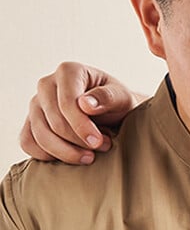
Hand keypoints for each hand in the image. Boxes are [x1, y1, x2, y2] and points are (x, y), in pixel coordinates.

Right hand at [19, 62, 141, 164]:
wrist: (113, 112)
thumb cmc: (117, 102)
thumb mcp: (122, 97)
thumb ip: (108, 97)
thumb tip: (85, 104)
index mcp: (69, 71)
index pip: (66, 102)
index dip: (81, 126)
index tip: (98, 141)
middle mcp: (47, 84)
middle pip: (54, 121)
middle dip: (78, 141)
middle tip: (103, 147)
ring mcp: (36, 103)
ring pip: (40, 135)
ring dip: (65, 152)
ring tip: (90, 156)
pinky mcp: (31, 122)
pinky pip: (27, 142)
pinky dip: (46, 156)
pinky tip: (68, 158)